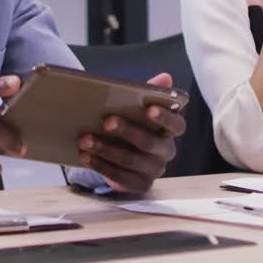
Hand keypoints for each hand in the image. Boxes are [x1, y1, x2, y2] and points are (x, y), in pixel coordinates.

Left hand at [77, 73, 186, 192]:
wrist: (122, 152)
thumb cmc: (132, 122)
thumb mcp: (137, 106)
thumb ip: (149, 91)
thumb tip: (165, 77)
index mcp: (170, 130)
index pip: (177, 125)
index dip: (165, 117)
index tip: (149, 108)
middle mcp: (167, 151)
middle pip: (150, 144)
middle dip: (127, 131)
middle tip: (106, 121)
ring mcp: (154, 170)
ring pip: (131, 161)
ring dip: (106, 149)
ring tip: (85, 139)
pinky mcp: (140, 184)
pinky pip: (121, 178)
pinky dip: (101, 166)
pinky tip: (85, 156)